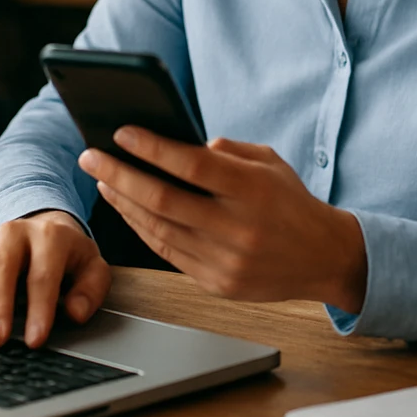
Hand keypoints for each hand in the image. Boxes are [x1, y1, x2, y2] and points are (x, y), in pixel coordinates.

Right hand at [0, 210, 111, 348]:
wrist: (46, 228)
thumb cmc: (69, 256)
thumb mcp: (92, 268)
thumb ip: (91, 290)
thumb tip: (75, 313)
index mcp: (51, 236)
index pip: (42, 274)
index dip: (39, 309)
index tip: (35, 339)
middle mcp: (16, 232)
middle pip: (1, 266)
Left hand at [78, 129, 366, 311]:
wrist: (324, 257)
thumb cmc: (291, 202)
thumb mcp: (270, 162)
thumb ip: (227, 151)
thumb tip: (178, 144)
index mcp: (254, 190)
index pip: (192, 165)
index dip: (152, 148)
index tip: (120, 133)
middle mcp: (238, 227)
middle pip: (163, 200)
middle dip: (119, 175)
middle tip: (91, 156)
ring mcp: (226, 260)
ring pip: (158, 229)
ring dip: (123, 203)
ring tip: (103, 179)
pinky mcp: (217, 283)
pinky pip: (167, 253)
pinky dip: (141, 229)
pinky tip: (126, 208)